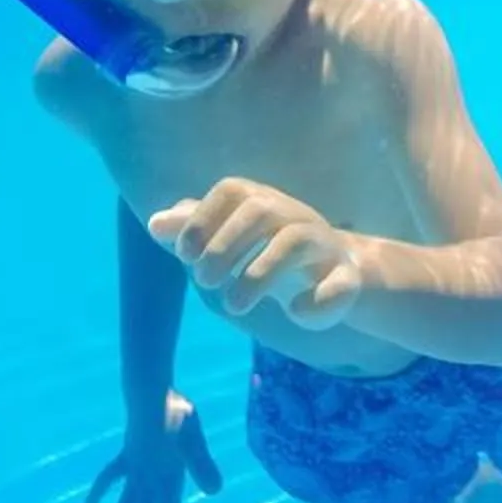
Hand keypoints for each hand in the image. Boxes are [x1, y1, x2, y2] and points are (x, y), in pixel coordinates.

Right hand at [83, 391, 223, 502]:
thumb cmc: (176, 413)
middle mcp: (145, 481)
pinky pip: (109, 479)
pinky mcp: (125, 456)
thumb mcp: (195, 438)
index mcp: (164, 479)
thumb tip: (215, 492)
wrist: (150, 392)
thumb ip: (202, 465)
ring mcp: (132, 471)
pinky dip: (97, 495)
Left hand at [151, 177, 366, 327]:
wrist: (334, 271)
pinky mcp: (346, 278)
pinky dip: (315, 302)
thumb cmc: (268, 251)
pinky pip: (339, 284)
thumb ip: (192, 228)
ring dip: (259, 275)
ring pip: (296, 241)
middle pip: (261, 210)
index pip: (231, 190)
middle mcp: (294, 214)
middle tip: (204, 282)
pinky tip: (294, 313)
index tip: (183, 256)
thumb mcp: (227, 239)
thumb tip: (155, 225)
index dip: (203, 219)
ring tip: (234, 305)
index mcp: (263, 201)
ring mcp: (323, 244)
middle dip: (225, 246)